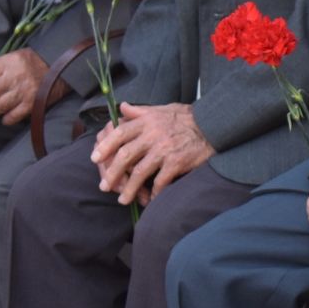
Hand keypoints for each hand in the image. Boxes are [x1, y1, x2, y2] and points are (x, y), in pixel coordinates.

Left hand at [0, 48, 53, 129]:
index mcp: (9, 62)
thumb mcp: (11, 59)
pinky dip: (6, 118)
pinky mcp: (33, 104)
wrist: (62, 67)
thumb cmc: (31, 64)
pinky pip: (11, 117)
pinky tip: (9, 113)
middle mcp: (16, 76)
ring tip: (0, 104)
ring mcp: (25, 90)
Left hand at [91, 102, 212, 205]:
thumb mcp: (162, 109)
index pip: (119, 133)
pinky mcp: (177, 162)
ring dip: (129, 189)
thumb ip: (140, 111)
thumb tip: (121, 108)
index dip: (105, 146)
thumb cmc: (187, 117)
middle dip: (112, 173)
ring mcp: (165, 150)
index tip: (95, 158)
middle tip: (104, 186)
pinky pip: (161, 181)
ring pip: (140, 172)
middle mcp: (153, 135)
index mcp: (147, 122)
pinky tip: (151, 199)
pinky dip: (154, 192)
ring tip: (123, 199)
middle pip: (125, 156)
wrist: (213, 125)